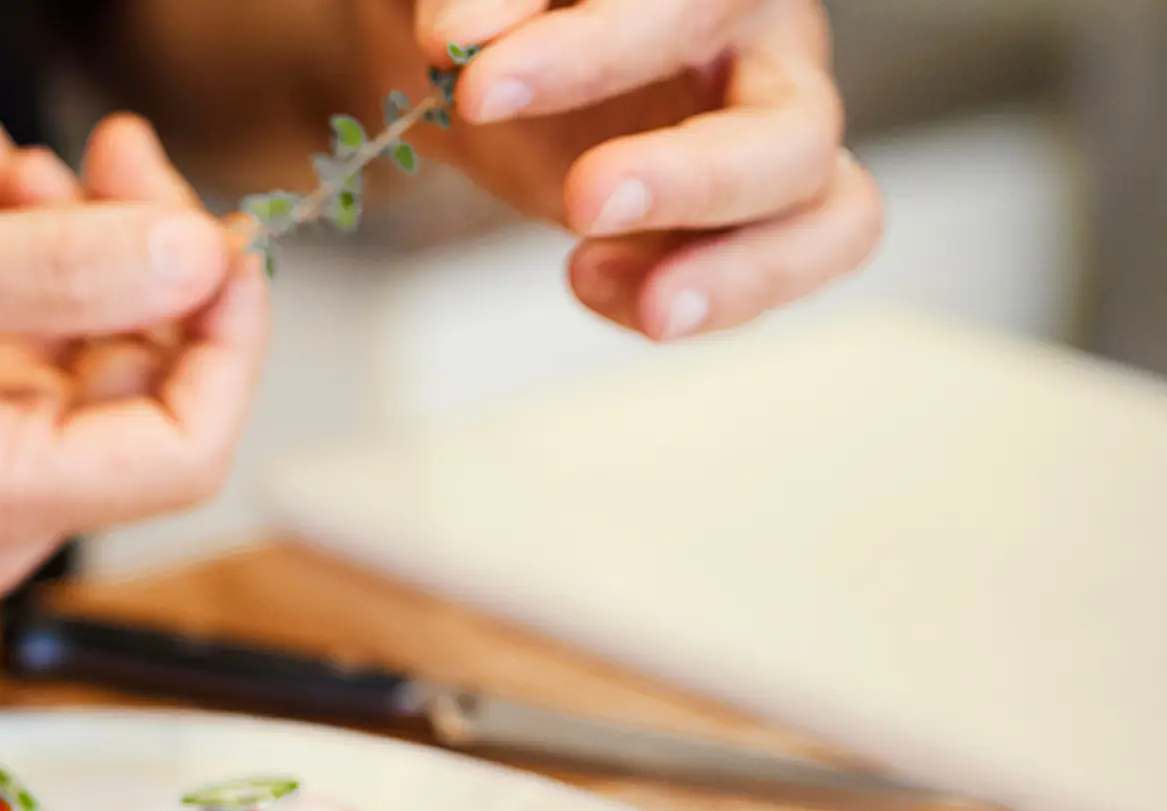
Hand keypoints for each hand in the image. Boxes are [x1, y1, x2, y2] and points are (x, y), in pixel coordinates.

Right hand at [0, 150, 267, 602]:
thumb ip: (55, 268)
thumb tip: (196, 261)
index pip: (179, 449)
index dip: (225, 340)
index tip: (221, 239)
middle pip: (151, 383)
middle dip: (146, 256)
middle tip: (117, 152)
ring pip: (108, 346)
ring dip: (87, 240)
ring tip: (24, 168)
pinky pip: (53, 333)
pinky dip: (43, 253)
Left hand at [357, 0, 881, 339]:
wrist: (480, 67)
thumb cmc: (490, 10)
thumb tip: (463, 38)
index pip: (693, 0)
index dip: (596, 50)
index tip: (482, 90)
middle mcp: (768, 45)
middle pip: (796, 120)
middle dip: (693, 177)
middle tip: (583, 203)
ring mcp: (773, 137)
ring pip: (832, 212)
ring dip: (735, 273)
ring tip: (603, 282)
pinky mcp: (754, 220)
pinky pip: (777, 272)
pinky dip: (699, 297)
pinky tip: (592, 281)